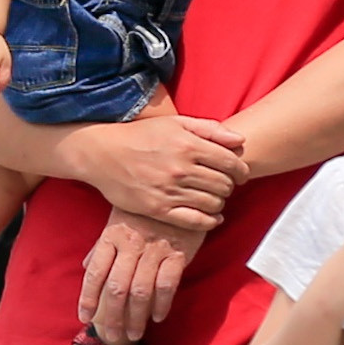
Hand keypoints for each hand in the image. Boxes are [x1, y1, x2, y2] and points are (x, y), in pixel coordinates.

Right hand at [72, 105, 244, 229]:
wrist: (102, 154)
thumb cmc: (141, 136)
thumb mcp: (174, 123)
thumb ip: (209, 129)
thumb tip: (240, 140)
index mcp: (188, 145)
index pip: (231, 163)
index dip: (241, 170)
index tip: (240, 173)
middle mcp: (181, 169)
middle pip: (225, 185)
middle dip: (229, 185)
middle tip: (223, 184)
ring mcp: (169, 191)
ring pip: (213, 204)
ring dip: (219, 202)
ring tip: (212, 196)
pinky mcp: (158, 209)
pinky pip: (195, 221)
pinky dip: (210, 221)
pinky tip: (212, 217)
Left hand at [78, 211, 202, 344]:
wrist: (179, 190)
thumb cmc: (144, 209)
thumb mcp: (118, 219)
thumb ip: (103, 245)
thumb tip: (86, 267)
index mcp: (112, 236)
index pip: (95, 273)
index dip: (88, 298)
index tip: (84, 318)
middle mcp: (131, 244)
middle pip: (117, 288)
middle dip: (112, 316)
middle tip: (112, 336)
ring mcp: (155, 249)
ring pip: (141, 291)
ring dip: (136, 317)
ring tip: (134, 334)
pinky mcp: (178, 253)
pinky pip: (167, 284)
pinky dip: (161, 304)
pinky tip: (157, 317)